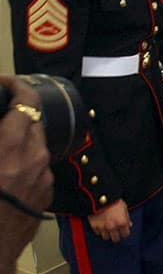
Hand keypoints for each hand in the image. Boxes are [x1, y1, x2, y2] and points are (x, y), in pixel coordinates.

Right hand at [0, 76, 52, 266]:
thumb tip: (1, 124)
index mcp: (10, 148)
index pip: (26, 103)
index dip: (18, 86)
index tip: (6, 81)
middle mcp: (34, 158)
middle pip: (34, 121)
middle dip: (18, 112)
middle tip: (0, 109)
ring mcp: (44, 176)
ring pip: (38, 144)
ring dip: (22, 136)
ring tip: (1, 140)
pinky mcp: (47, 192)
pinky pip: (40, 165)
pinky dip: (26, 158)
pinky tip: (8, 166)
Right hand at [88, 199, 130, 242]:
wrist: (99, 196)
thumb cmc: (113, 200)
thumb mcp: (124, 207)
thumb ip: (127, 218)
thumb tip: (129, 225)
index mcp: (122, 222)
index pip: (125, 234)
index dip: (124, 232)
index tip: (123, 231)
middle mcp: (113, 227)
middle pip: (115, 239)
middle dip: (116, 236)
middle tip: (115, 232)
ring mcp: (103, 227)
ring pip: (106, 237)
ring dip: (107, 233)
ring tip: (107, 228)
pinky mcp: (94, 226)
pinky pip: (98, 233)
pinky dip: (99, 230)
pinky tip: (101, 225)